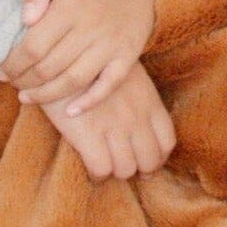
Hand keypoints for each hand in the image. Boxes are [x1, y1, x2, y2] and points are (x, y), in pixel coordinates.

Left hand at [0, 0, 167, 114]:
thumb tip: (25, 20)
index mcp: (68, 9)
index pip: (33, 47)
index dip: (14, 64)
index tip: (2, 71)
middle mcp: (90, 30)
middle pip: (50, 67)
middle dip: (25, 81)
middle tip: (13, 85)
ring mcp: (111, 45)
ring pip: (74, 81)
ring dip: (48, 95)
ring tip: (28, 98)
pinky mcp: (128, 55)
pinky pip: (109, 85)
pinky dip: (89, 102)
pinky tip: (70, 112)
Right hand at [36, 61, 176, 181]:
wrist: (59, 52)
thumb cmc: (89, 60)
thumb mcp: (123, 71)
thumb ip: (135, 95)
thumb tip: (136, 116)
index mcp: (148, 101)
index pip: (167, 142)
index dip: (158, 157)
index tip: (145, 160)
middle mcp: (136, 117)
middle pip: (150, 160)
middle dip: (139, 170)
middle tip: (123, 167)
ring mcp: (113, 127)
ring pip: (126, 169)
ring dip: (116, 172)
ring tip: (104, 166)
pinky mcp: (88, 134)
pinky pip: (101, 168)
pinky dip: (97, 174)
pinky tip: (89, 168)